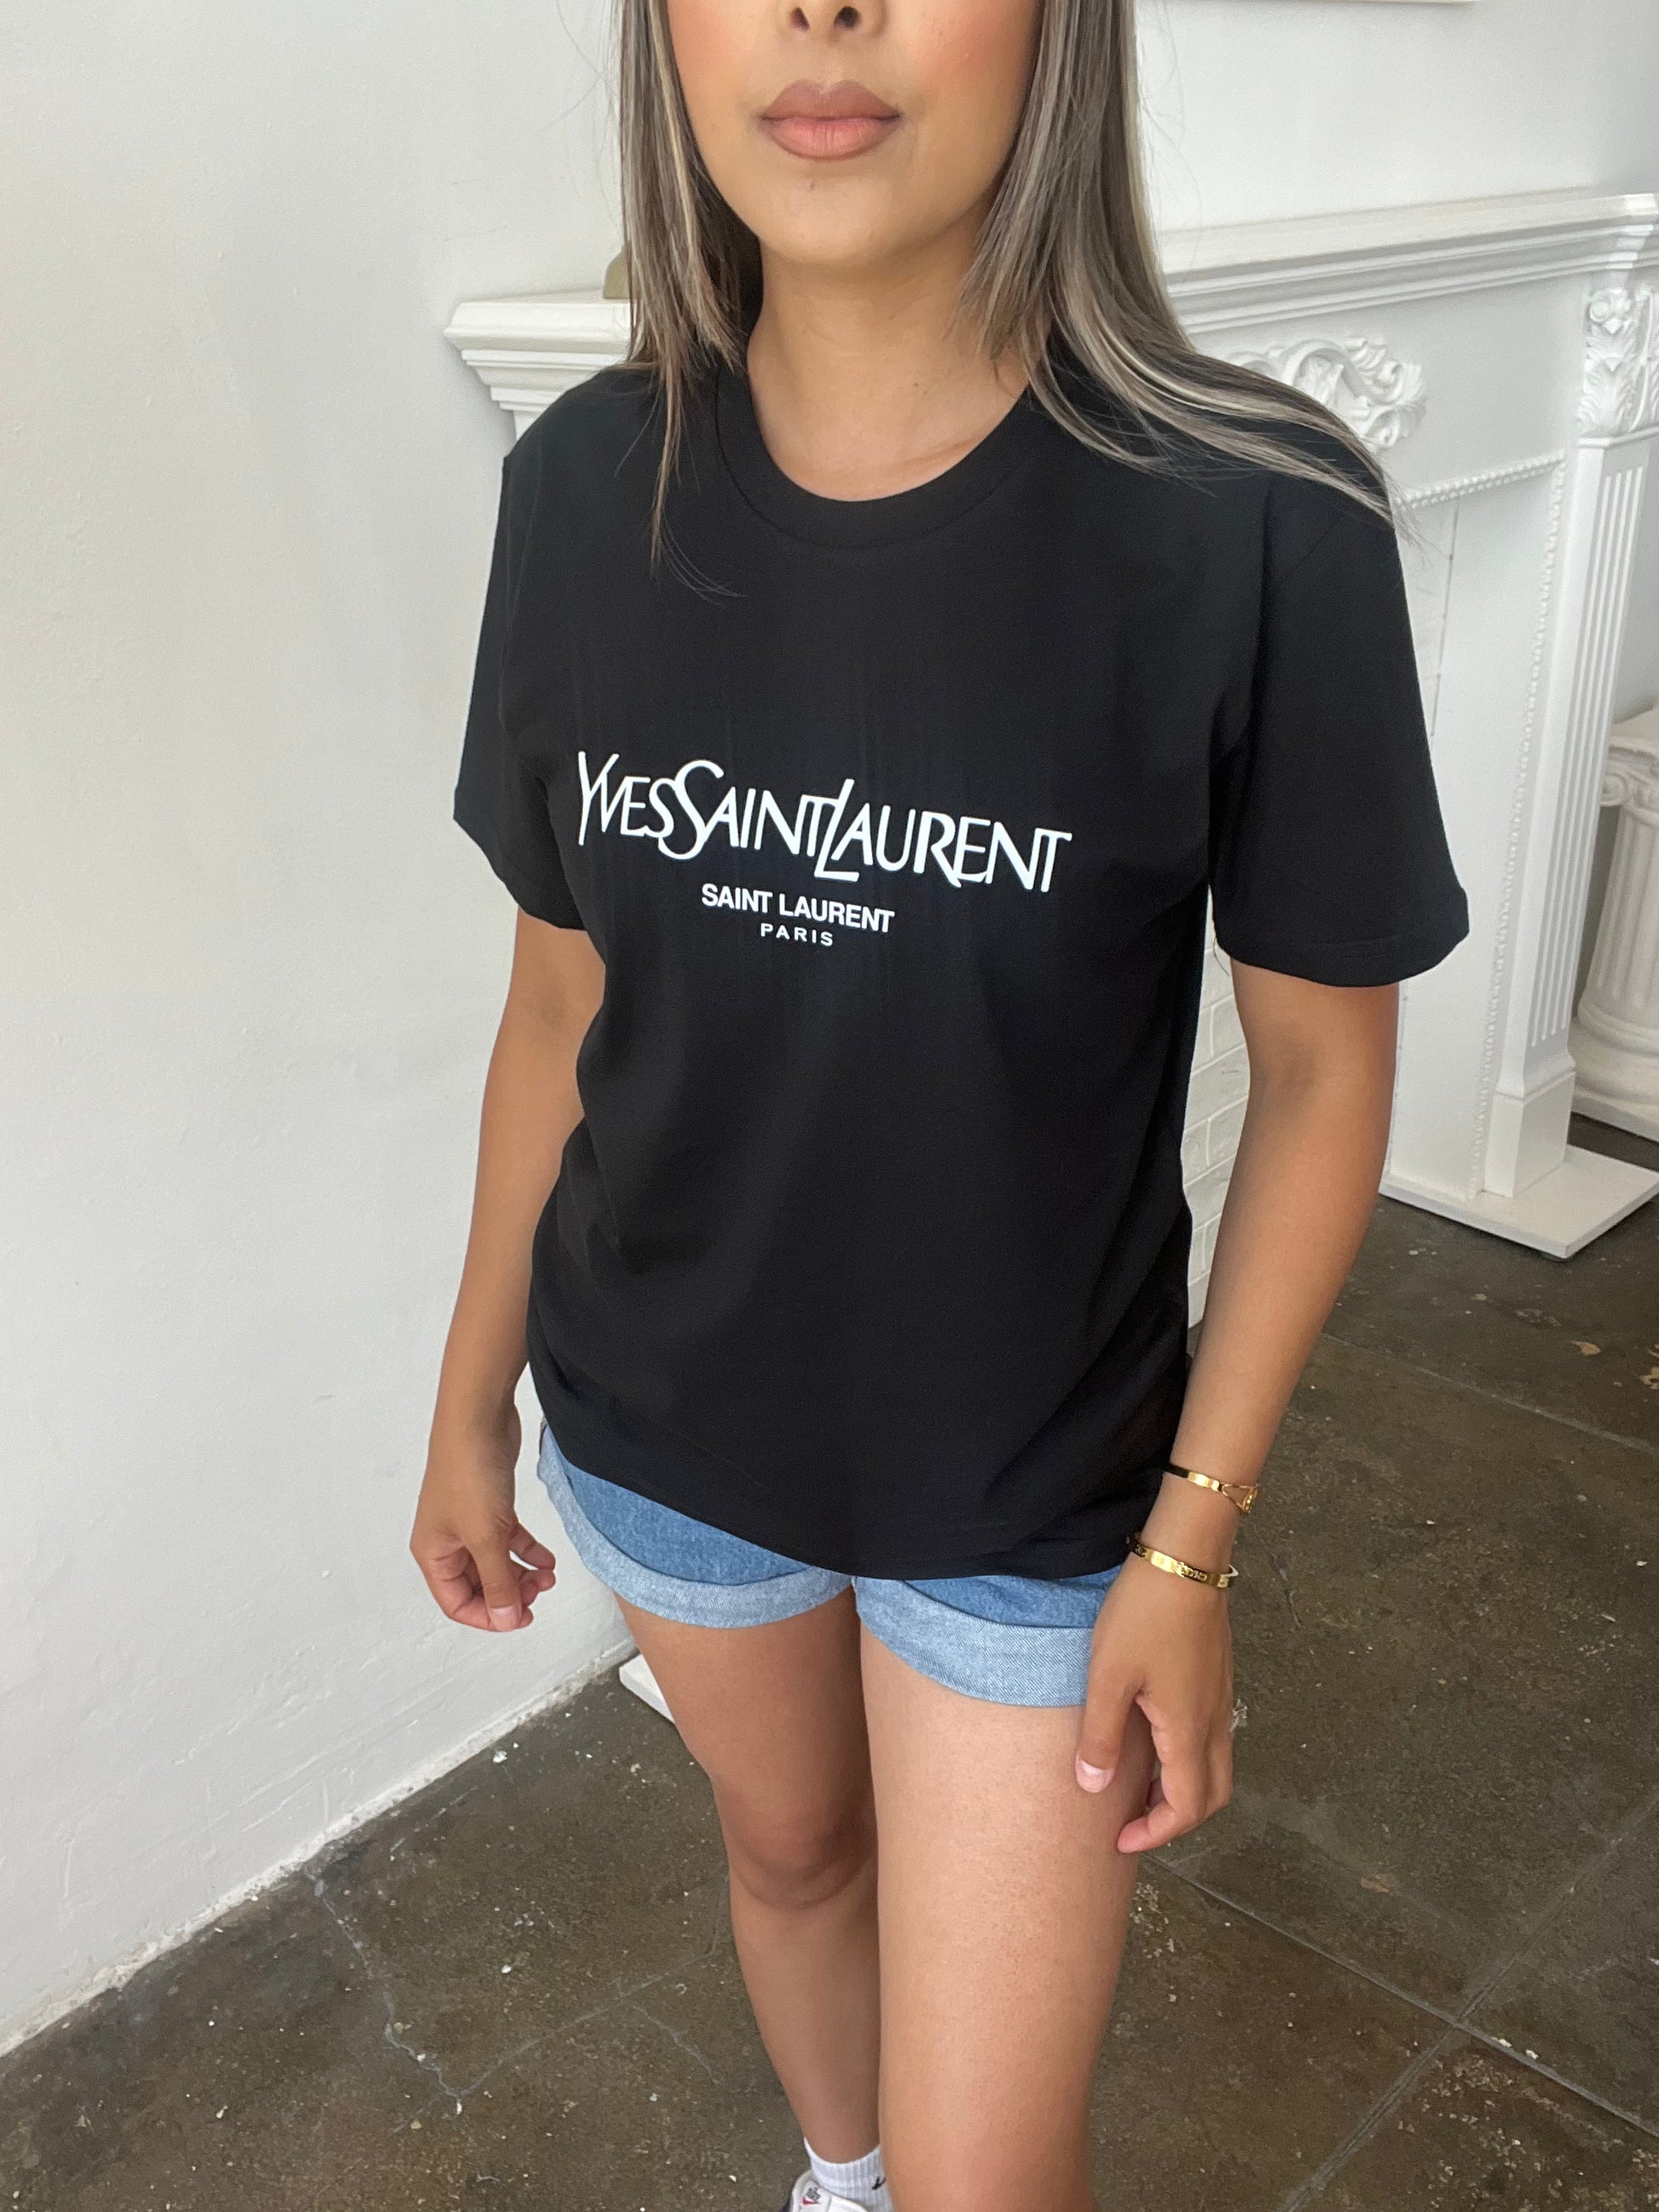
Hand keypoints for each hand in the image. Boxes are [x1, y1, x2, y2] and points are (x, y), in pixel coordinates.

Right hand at [410, 1401, 556, 1631]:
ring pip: (495, 1561)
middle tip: (539, 1594)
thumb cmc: (469, 1473)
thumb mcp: (486, 1537)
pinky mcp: (489, 1503)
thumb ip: (498, 1581)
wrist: (479, 1418)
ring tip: (548, 1577)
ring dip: (521, 1574)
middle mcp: (447, 1540)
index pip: (457, 1603)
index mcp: (434, 1553)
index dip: (489, 1616)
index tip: (521, 1617)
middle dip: (509, 1594)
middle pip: (478, 1584)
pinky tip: (547, 1558)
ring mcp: (468, 1521)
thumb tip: (505, 1618)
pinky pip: (507, 1538)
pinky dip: (527, 1549)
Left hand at [1074, 1494, 1236, 1851]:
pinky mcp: (1217, 1677)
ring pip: (1216, 1766)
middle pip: (1212, 1795)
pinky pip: (1212, 1738)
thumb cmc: (1143, 1615)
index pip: (1187, 1808)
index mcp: (1189, 1731)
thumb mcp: (1108, 1677)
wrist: (1184, 1559)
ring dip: (1183, 1788)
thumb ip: (1101, 1736)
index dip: (1155, 1833)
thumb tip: (1093, 1788)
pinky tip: (1154, 1740)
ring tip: (1138, 1785)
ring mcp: (1221, 1698)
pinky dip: (1189, 1759)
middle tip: (1132, 1820)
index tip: (1120, 1840)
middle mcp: (1215, 1722)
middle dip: (1175, 1818)